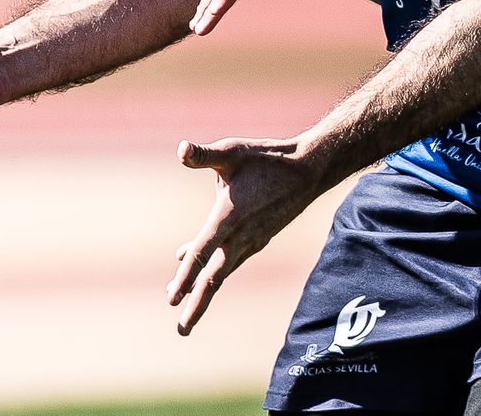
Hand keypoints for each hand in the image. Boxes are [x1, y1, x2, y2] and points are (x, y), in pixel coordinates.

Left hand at [166, 136, 321, 334]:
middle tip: (182, 329)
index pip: (203, 251)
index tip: (171, 298)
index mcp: (229, 216)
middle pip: (215, 277)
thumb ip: (204, 155)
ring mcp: (251, 240)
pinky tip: (193, 259)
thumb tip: (181, 150)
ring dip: (203, 288)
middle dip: (197, 303)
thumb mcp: (232, 151)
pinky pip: (231, 259)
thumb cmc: (267, 158)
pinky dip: (213, 266)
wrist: (308, 170)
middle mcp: (241, 236)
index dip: (186, 275)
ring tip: (180, 301)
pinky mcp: (257, 238)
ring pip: (223, 271)